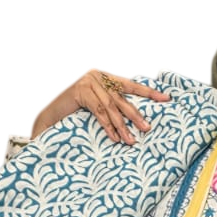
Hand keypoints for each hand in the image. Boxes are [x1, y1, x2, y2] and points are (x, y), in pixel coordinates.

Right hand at [32, 72, 171, 143]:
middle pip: (121, 98)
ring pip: (110, 107)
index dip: (149, 93)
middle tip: (147, 128)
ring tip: (131, 140)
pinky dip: (108, 126)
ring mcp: (87, 82)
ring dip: (122, 126)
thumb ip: (114, 105)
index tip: (166, 98)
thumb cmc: (76, 113)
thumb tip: (140, 118)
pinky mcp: (79, 91)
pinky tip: (115, 137)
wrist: (50, 116)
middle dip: (135, 115)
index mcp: (105, 77)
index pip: (131, 85)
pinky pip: (98, 111)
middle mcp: (97, 76)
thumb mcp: (98, 105)